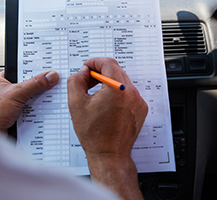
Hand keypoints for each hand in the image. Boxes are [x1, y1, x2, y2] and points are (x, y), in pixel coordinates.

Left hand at [0, 70, 58, 133]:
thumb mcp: (16, 93)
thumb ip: (34, 84)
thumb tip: (50, 76)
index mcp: (1, 80)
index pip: (22, 71)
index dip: (35, 70)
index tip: (49, 70)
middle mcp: (5, 92)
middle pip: (28, 85)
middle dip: (39, 88)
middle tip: (50, 85)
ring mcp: (10, 105)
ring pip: (30, 99)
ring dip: (37, 102)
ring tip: (44, 101)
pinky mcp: (15, 116)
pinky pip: (30, 111)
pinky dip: (35, 113)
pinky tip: (40, 113)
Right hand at [68, 57, 147, 199]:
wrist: (109, 154)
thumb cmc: (94, 134)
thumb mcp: (76, 104)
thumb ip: (76, 81)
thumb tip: (83, 72)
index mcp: (117, 89)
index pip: (108, 63)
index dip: (94, 62)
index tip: (87, 67)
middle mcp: (131, 93)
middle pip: (116, 70)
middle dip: (100, 72)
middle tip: (88, 81)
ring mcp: (138, 101)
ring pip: (123, 81)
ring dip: (109, 83)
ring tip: (96, 95)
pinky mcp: (141, 108)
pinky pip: (129, 93)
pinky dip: (118, 93)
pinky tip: (107, 105)